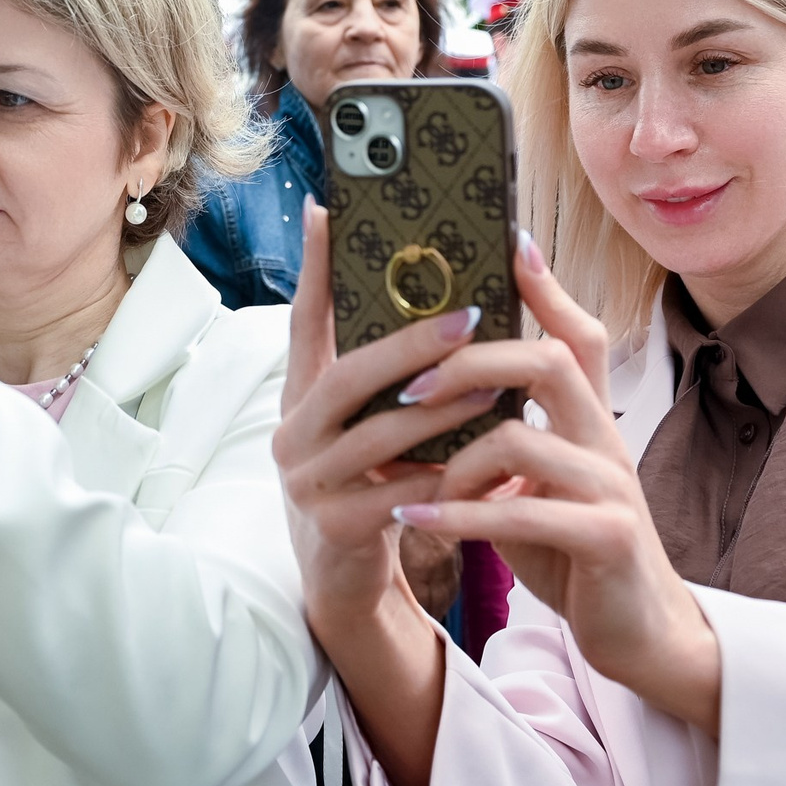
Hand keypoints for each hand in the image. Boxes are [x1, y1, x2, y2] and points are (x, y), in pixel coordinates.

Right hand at [275, 200, 497, 785]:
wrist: (343, 576)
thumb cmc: (367, 479)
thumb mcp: (362, 420)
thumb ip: (377, 361)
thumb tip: (406, 277)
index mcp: (299, 395)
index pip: (305, 320)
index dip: (315, 267)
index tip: (329, 210)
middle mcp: (290, 433)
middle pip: (348, 375)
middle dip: (413, 343)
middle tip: (470, 316)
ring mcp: (307, 483)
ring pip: (381, 435)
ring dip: (443, 412)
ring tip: (495, 390)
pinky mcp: (336, 528)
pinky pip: (401, 495)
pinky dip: (447, 478)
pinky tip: (487, 465)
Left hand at [388, 233, 721, 733]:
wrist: (636, 630)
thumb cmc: (570, 545)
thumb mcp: (533, 478)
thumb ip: (500, 431)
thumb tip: (427, 384)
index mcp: (589, 416)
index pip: (574, 331)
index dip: (541, 284)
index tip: (503, 241)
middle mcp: (606, 438)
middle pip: (548, 360)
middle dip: (469, 362)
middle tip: (408, 388)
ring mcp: (611, 487)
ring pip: (524, 437)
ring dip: (453, 456)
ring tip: (410, 481)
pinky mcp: (607, 539)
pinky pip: (522, 512)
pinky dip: (459, 516)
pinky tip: (414, 523)